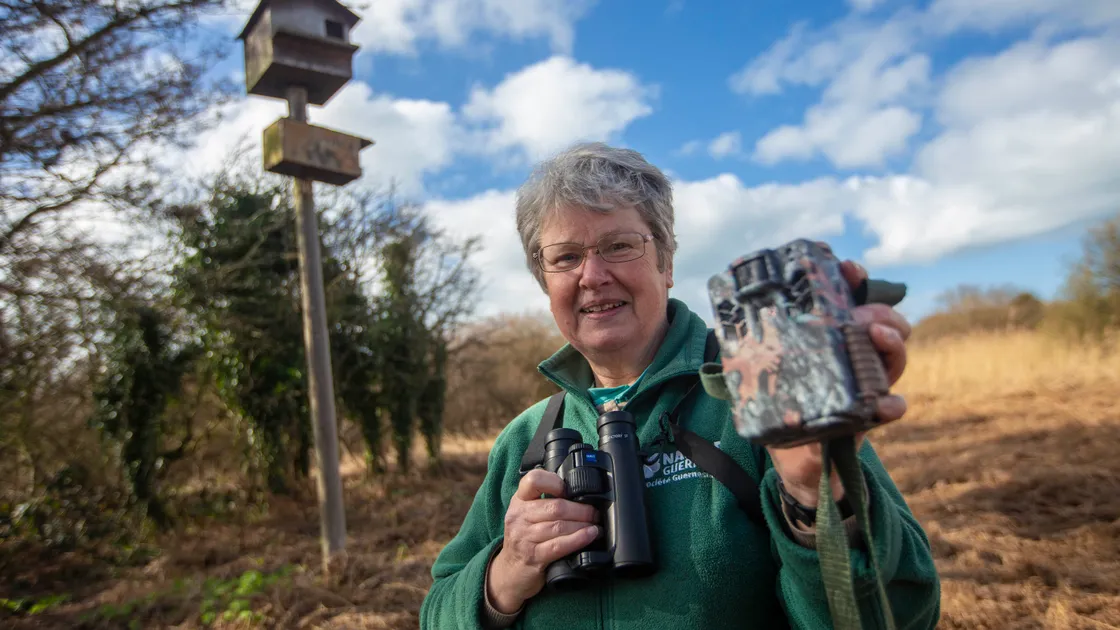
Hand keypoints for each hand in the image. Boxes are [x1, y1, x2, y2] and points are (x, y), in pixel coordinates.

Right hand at [487, 469, 599, 613]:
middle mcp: (518, 516)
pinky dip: (578, 539)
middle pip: (556, 506)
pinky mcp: (533, 556)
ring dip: (583, 525)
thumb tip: (577, 493)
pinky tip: (589, 536)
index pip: (534, 480)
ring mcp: (524, 537)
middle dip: (581, 510)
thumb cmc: (524, 539)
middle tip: (595, 513)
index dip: (556, 482)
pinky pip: (559, 545)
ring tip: (595, 525)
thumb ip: (544, 501)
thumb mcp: (527, 514)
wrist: (510, 572)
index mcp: (519, 501)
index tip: (572, 490)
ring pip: (560, 526)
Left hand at [764, 248, 910, 507]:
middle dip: (878, 309)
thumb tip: (721, 320)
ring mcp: (865, 385)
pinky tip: (888, 402)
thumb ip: (747, 350)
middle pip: (881, 323)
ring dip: (891, 342)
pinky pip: (890, 407)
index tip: (847, 267)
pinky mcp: (868, 417)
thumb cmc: (780, 411)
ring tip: (875, 336)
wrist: (794, 463)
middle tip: (860, 312)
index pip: (848, 301)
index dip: (851, 281)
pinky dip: (891, 404)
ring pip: (892, 356)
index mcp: (830, 340)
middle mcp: (853, 358)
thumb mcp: (759, 374)